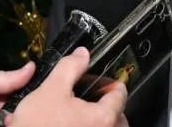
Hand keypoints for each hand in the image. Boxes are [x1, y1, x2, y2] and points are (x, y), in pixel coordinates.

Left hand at [0, 62, 34, 126]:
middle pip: (23, 111)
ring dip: (19, 121)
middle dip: (29, 110)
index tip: (49, 90)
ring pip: (15, 123)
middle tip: (37, 109)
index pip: (24, 93)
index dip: (35, 92)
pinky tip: (12, 125)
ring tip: (20, 119)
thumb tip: (33, 66)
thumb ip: (6, 78)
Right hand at [5, 47, 128, 126]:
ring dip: (94, 118)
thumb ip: (70, 68)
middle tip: (85, 96)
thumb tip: (83, 53)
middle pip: (116, 113)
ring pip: (104, 126)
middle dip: (102, 101)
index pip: (120, 93)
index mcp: (105, 117)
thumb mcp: (51, 90)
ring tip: (73, 112)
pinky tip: (68, 124)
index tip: (95, 80)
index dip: (107, 81)